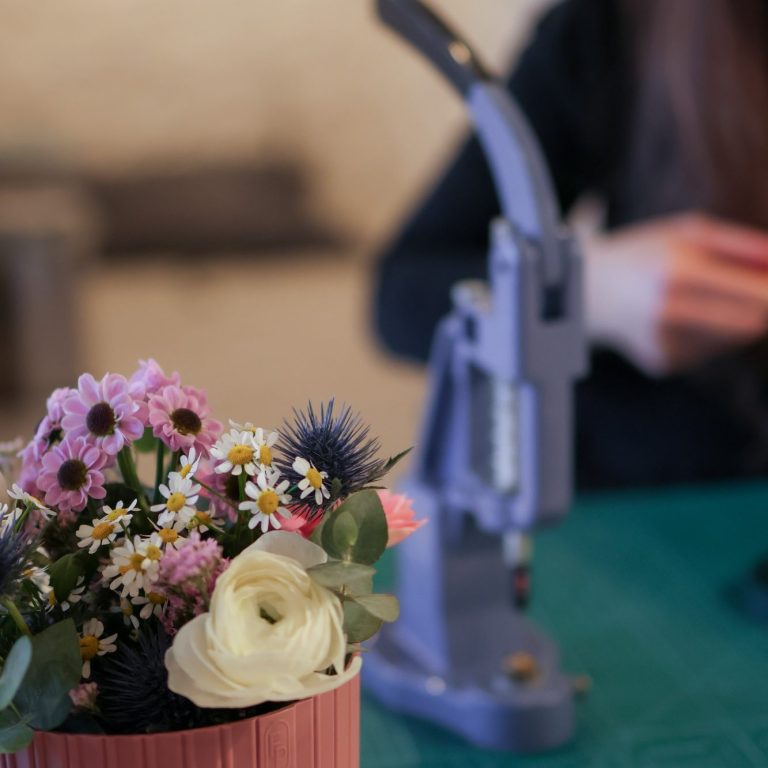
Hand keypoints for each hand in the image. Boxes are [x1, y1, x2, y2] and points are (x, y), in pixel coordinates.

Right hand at [583, 213, 767, 374]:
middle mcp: (669, 312)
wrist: (586, 291)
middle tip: (750, 292)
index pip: (759, 297)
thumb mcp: (688, 232)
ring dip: (730, 320)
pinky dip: (704, 334)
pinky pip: (708, 351)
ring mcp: (663, 342)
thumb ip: (743, 245)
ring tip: (697, 301)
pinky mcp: (661, 362)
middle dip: (761, 309)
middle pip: (752, 324)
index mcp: (679, 271)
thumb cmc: (644, 254)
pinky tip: (675, 319)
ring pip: (732, 340)